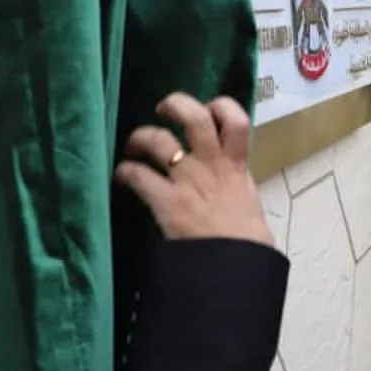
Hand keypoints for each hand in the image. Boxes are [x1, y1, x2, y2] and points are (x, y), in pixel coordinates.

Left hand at [116, 94, 273, 246]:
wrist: (233, 265)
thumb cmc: (247, 241)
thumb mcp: (249, 204)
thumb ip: (237, 187)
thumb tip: (233, 189)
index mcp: (235, 166)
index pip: (236, 120)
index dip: (220, 106)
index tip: (208, 111)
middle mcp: (210, 164)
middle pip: (194, 116)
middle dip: (176, 104)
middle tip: (163, 110)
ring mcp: (186, 179)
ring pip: (158, 139)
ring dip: (141, 136)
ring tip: (135, 144)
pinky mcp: (164, 199)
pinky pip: (137, 174)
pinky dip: (125, 171)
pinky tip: (122, 176)